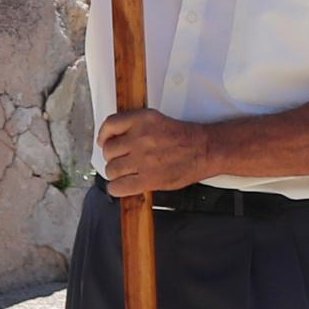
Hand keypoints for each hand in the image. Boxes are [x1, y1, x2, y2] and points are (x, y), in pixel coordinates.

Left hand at [97, 107, 214, 195]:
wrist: (205, 150)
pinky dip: (116, 188)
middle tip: (122, 160)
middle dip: (112, 156)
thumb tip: (112, 140)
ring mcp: (143, 159)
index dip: (103, 135)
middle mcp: (140, 138)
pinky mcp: (148, 179)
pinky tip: (121, 186)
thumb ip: (134, 127)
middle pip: (109, 150)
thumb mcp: (156, 120)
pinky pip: (119, 187)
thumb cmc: (183, 137)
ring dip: (115, 173)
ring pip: (111, 169)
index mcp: (142, 119)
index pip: (110, 124)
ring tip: (125, 173)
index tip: (104, 141)